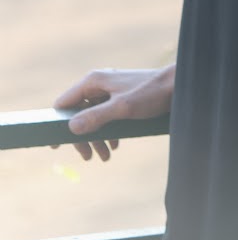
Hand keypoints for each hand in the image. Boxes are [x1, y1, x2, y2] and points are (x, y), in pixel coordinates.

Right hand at [51, 66, 174, 161]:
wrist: (178, 85)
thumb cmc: (151, 94)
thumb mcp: (122, 108)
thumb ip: (96, 117)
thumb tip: (71, 128)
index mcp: (93, 82)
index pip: (64, 103)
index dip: (57, 124)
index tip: (57, 146)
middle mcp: (99, 84)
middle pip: (78, 113)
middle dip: (82, 137)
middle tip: (88, 158)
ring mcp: (110, 90)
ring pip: (94, 117)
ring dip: (97, 138)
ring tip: (105, 157)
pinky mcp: (121, 97)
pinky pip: (106, 116)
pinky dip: (108, 131)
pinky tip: (115, 145)